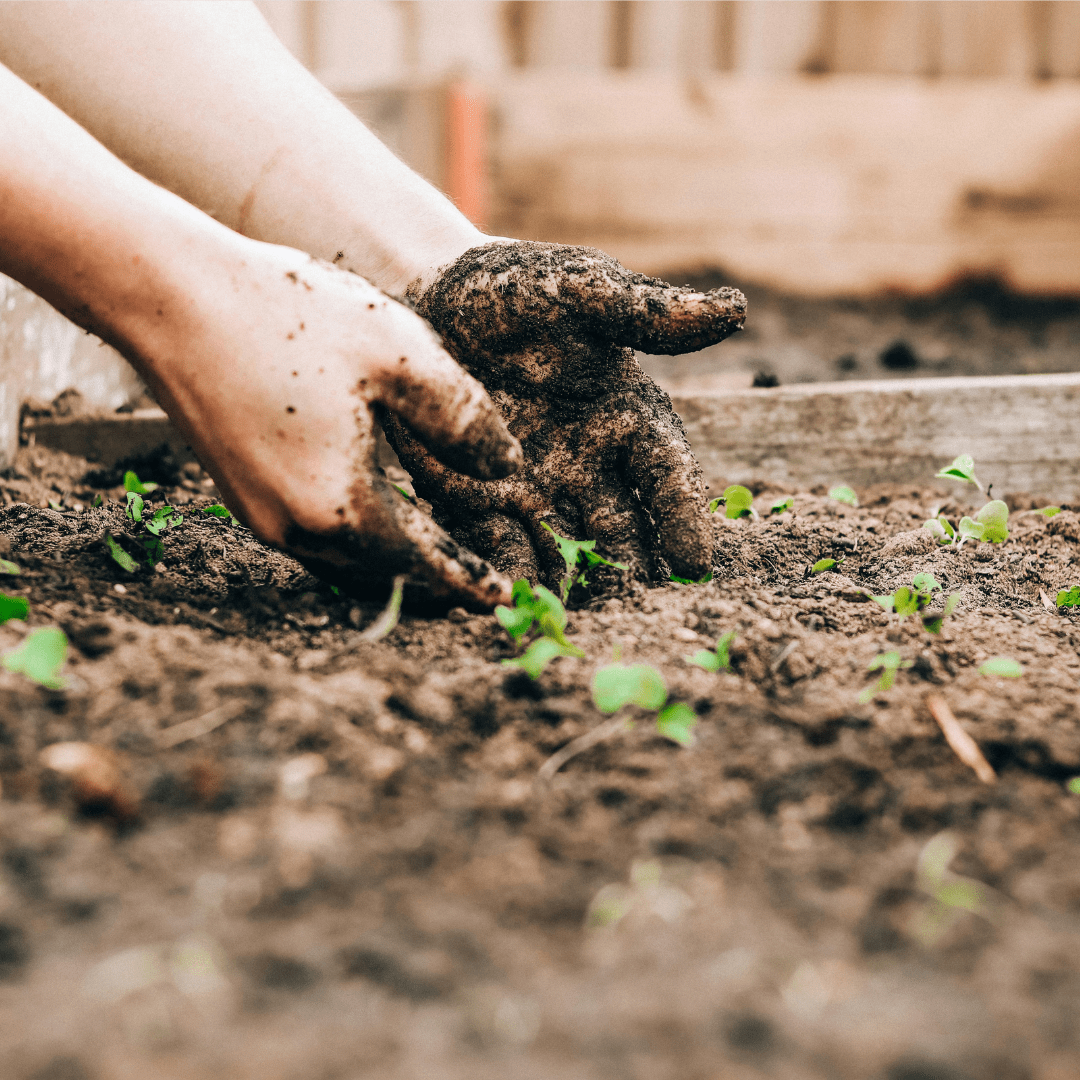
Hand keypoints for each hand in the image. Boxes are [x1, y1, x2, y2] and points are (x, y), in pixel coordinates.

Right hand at [131, 240, 521, 607]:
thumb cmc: (289, 316)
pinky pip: (314, 538)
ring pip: (345, 562)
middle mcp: (295, 528)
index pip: (424, 564)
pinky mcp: (240, 493)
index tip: (504, 599)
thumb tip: (506, 468)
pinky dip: (357, 541)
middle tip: (477, 586)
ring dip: (394, 565)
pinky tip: (377, 516)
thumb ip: (463, 419)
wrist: (171, 296)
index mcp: (341, 506)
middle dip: (434, 583)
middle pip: (383, 575)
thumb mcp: (400, 355)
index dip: (469, 581)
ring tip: (436, 557)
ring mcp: (260, 515)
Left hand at [381, 241, 745, 588]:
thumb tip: (734, 310)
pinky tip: (514, 603)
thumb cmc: (515, 289)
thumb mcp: (579, 291)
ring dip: (576, 586)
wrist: (430, 297)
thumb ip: (644, 312)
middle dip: (633, 571)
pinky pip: (500, 546)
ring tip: (581, 623)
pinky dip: (510, 574)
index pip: (665, 474)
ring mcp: (536, 488)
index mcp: (626, 417)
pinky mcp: (480, 500)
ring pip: (567, 549)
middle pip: (622, 529)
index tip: (696, 563)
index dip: (683, 516)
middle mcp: (589, 463)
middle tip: (642, 613)